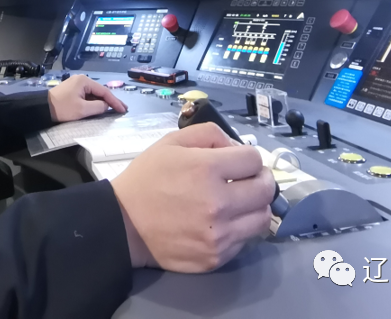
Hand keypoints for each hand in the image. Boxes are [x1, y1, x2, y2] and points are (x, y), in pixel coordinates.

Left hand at [47, 75, 127, 121]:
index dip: (115, 101)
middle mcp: (81, 80)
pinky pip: (87, 96)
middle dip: (111, 101)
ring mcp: (76, 85)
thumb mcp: (82, 109)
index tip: (123, 109)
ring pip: (93, 94)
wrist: (41, 108)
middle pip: (100, 91)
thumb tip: (106, 106)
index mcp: (84, 81)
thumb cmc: (62, 108)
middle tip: (122, 109)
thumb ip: (98, 107)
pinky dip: (94, 102)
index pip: (104, 91)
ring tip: (114, 109)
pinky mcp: (72, 92)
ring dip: (103, 102)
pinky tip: (100, 108)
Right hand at [111, 123, 274, 271]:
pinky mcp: (216, 257)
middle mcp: (218, 203)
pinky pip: (245, 240)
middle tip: (249, 179)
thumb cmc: (147, 179)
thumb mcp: (171, 142)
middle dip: (260, 179)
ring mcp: (219, 234)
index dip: (248, 156)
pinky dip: (240, 228)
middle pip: (266, 190)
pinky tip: (224, 221)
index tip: (240, 162)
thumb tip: (236, 146)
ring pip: (262, 218)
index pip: (254, 159)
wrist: (124, 224)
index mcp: (206, 169)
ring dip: (255, 206)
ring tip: (240, 202)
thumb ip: (209, 134)